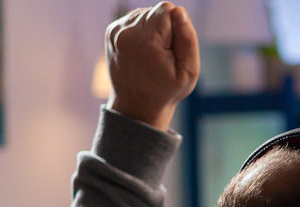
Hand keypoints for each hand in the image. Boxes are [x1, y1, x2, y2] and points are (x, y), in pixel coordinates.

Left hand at [105, 2, 199, 130]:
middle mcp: (126, 32)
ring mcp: (115, 30)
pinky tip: (143, 50)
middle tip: (163, 55)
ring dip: (154, 29)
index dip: (177, 27)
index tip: (173, 49)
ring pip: (146, 13)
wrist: (136, 104)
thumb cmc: (166, 89)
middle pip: (156, 10)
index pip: (168, 9)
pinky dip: (143, 31)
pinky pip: (135, 19)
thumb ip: (188, 39)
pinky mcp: (111, 30)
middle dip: (166, 28)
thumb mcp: (189, 71)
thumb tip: (179, 11)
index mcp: (146, 42)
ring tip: (153, 53)